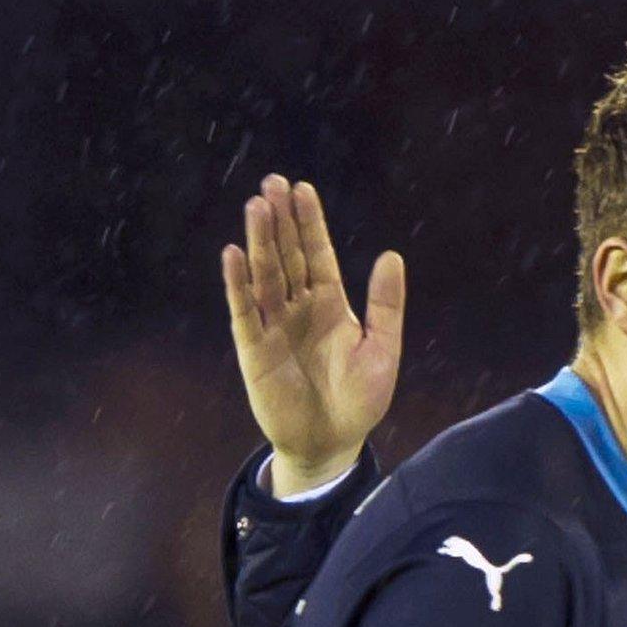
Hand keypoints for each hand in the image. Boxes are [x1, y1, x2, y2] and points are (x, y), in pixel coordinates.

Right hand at [222, 174, 404, 496]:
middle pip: (287, 256)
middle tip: (273, 183)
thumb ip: (385, 305)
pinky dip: (238, 284)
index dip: (309, 223)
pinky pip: (244, 311)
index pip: (317, 254)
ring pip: (264, 275)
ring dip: (259, 242)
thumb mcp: (382, 349)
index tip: (302, 189)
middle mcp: (298, 308)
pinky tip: (233, 254)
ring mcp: (274, 326)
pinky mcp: (254, 349)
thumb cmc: (360, 400)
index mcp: (329, 304)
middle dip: (280, 221)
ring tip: (256, 207)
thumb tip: (392, 256)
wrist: (332, 443)